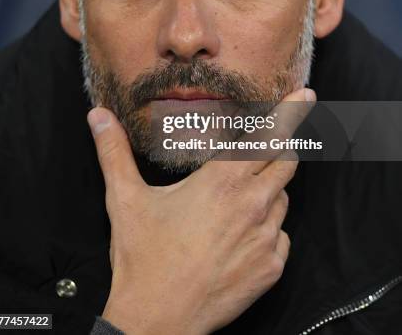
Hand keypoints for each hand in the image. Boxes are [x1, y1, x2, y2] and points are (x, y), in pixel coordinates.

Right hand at [88, 87, 315, 334]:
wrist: (158, 321)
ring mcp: (266, 238)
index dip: (292, 110)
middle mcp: (253, 204)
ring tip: (234, 204)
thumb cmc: (143, 258)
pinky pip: (281, 235)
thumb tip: (98, 115)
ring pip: (283, 197)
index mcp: (223, 180)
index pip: (268, 134)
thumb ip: (113, 151)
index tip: (307, 93)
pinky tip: (238, 238)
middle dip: (279, 148)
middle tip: (260, 150)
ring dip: (268, 190)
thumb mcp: (125, 198)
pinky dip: (267, 228)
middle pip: (286, 160)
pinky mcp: (272, 267)